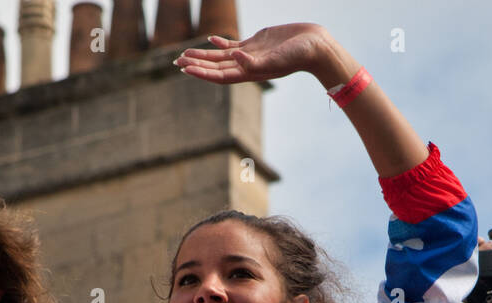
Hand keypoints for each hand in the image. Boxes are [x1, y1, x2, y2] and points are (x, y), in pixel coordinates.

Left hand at [176, 23, 336, 84]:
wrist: (314, 46)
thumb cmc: (298, 56)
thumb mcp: (276, 59)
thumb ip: (254, 61)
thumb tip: (234, 56)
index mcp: (250, 73)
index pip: (219, 74)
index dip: (200, 71)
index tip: (184, 68)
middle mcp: (247, 65)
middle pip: (215, 66)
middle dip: (196, 64)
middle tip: (176, 62)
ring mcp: (251, 54)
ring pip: (221, 56)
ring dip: (204, 55)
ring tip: (185, 53)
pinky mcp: (257, 43)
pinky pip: (234, 43)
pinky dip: (221, 41)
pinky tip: (211, 38)